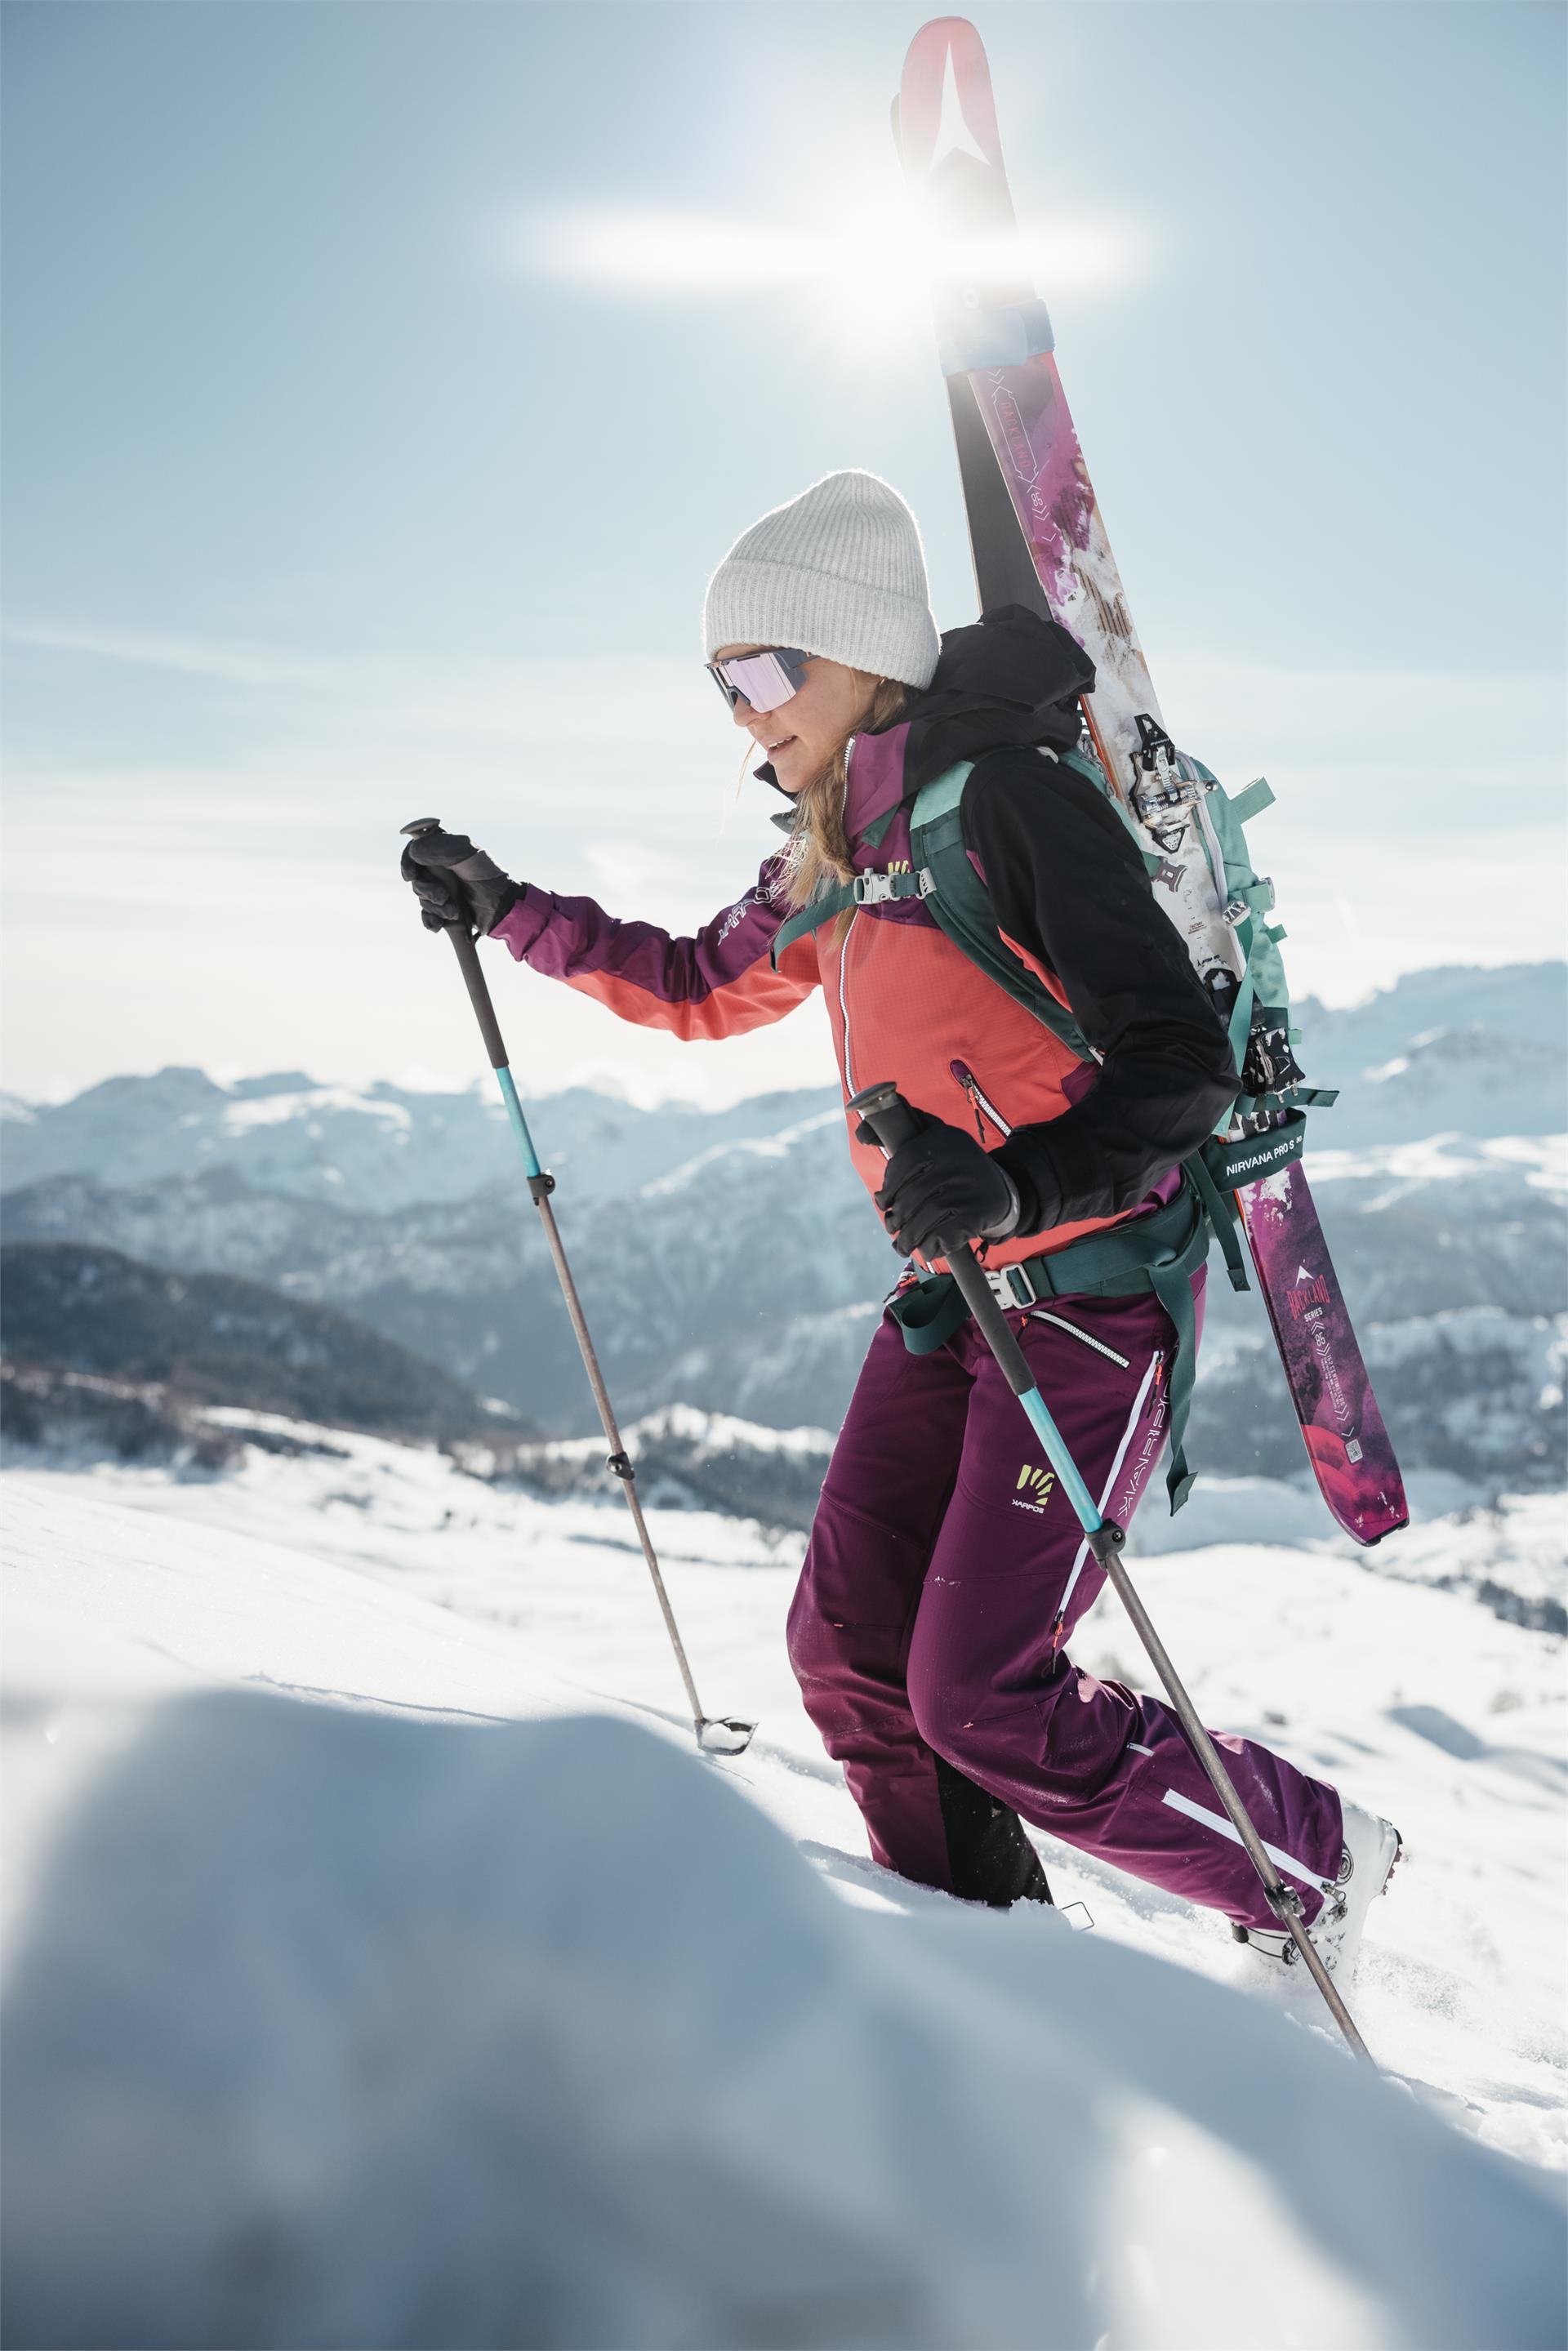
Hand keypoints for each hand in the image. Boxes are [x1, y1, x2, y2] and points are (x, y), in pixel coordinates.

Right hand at [400, 829, 520, 936]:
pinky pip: (427, 916)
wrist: (502, 907)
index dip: (407, 863)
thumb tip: (413, 852)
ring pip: (422, 899)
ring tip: (455, 911)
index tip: (412, 876)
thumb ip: (438, 847)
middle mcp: (439, 869)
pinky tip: (440, 925)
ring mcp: (441, 889)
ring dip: (436, 908)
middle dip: (428, 891)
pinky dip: (432, 921)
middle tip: (444, 896)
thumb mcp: (465, 852)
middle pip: (416, 880)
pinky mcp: (445, 908)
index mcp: (441, 851)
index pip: (413, 852)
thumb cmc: (488, 875)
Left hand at [871, 1112, 1020, 1258]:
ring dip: (907, 1239)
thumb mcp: (936, 1140)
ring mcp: (966, 1190)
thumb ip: (902, 1134)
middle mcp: (956, 1162)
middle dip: (895, 1218)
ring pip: (923, 1219)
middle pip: (911, 1197)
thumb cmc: (956, 1166)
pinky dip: (930, 1247)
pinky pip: (943, 1235)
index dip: (888, 1189)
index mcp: (943, 1140)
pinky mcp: (976, 1215)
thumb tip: (863, 1134)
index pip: (904, 1163)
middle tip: (892, 1227)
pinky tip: (927, 1249)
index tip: (882, 1203)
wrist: (1002, 1189)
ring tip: (902, 1245)